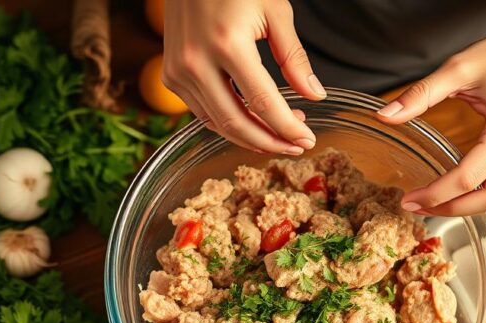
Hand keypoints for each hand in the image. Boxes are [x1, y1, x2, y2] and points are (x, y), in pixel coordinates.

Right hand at [162, 0, 326, 154]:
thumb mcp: (275, 11)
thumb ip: (294, 57)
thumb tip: (315, 95)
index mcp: (227, 43)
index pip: (263, 103)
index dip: (288, 128)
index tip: (308, 139)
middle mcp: (196, 61)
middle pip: (237, 123)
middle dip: (270, 141)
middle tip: (296, 146)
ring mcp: (178, 71)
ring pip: (217, 123)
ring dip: (250, 136)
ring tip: (280, 132)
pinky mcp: (171, 75)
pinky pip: (202, 112)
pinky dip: (228, 122)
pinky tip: (253, 120)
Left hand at [377, 25, 485, 215]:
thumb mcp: (457, 70)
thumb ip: (419, 95)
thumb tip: (385, 116)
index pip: (466, 179)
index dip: (433, 195)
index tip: (408, 200)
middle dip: (449, 209)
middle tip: (418, 206)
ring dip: (469, 209)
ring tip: (437, 202)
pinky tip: (461, 193)